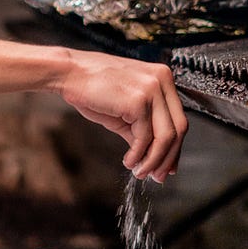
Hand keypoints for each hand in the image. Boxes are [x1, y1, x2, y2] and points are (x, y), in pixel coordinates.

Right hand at [55, 51, 186, 182]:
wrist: (68, 73)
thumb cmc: (91, 87)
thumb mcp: (124, 109)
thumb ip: (141, 128)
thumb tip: (151, 155)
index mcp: (162, 78)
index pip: (178, 118)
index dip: (175, 147)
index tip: (167, 165)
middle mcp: (162, 81)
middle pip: (179, 128)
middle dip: (168, 157)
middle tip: (157, 175)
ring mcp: (152, 89)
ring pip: (166, 136)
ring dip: (153, 160)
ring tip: (139, 171)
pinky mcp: (139, 101)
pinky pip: (145, 136)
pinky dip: (138, 154)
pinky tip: (129, 161)